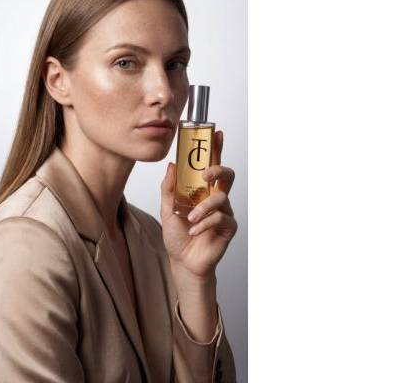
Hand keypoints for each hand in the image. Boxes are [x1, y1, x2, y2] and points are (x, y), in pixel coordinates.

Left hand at [160, 130, 237, 278]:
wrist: (182, 261)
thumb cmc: (177, 234)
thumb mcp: (167, 208)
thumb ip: (169, 188)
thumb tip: (172, 165)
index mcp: (202, 190)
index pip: (212, 164)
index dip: (217, 148)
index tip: (217, 133)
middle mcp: (215, 198)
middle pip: (227, 175)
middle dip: (218, 170)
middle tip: (205, 174)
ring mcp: (224, 212)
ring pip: (221, 198)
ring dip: (203, 207)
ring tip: (190, 218)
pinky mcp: (228, 228)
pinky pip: (221, 218)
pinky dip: (205, 223)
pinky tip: (194, 231)